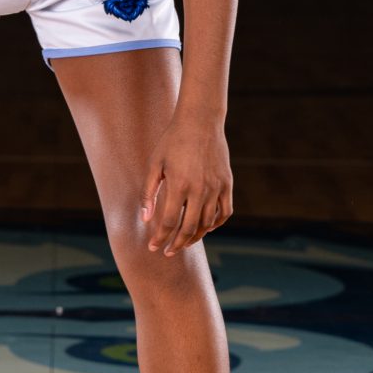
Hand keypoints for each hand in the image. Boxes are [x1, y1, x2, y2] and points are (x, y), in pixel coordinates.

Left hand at [140, 117, 233, 254]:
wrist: (200, 121)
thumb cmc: (172, 141)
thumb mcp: (155, 164)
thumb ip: (148, 192)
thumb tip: (145, 219)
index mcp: (179, 185)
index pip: (168, 222)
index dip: (160, 238)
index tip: (154, 248)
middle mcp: (200, 189)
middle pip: (189, 229)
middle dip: (177, 244)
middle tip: (169, 251)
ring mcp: (216, 187)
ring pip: (208, 223)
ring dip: (196, 236)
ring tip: (184, 241)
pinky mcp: (227, 184)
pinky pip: (225, 212)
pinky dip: (216, 224)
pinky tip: (206, 227)